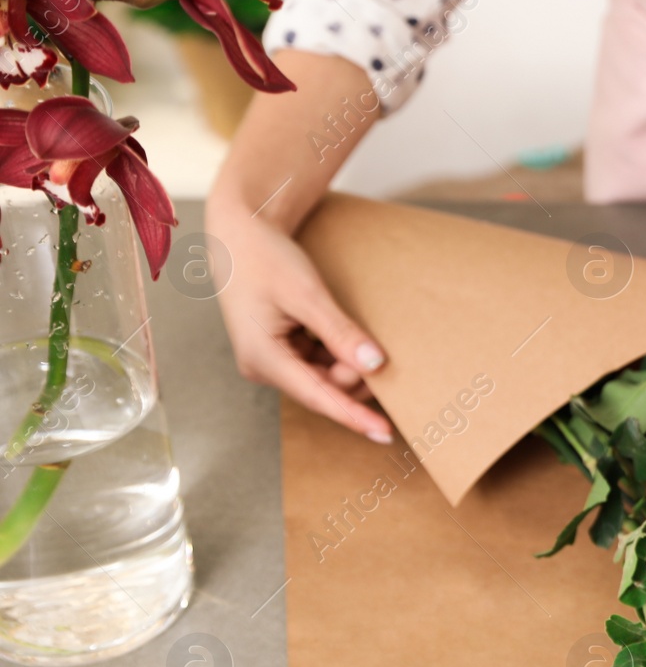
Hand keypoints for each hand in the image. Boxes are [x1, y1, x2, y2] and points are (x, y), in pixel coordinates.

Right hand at [209, 199, 392, 441]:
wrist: (240, 235)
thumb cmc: (264, 259)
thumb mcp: (307, 294)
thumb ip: (340, 332)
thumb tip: (374, 365)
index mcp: (263, 358)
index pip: (319, 397)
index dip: (354, 416)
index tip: (384, 432)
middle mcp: (265, 367)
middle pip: (326, 388)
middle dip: (353, 372)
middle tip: (367, 341)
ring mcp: (273, 361)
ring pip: (326, 378)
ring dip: (346, 362)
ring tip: (347, 330)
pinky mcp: (282, 352)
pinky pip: (320, 364)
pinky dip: (338, 354)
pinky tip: (340, 333)